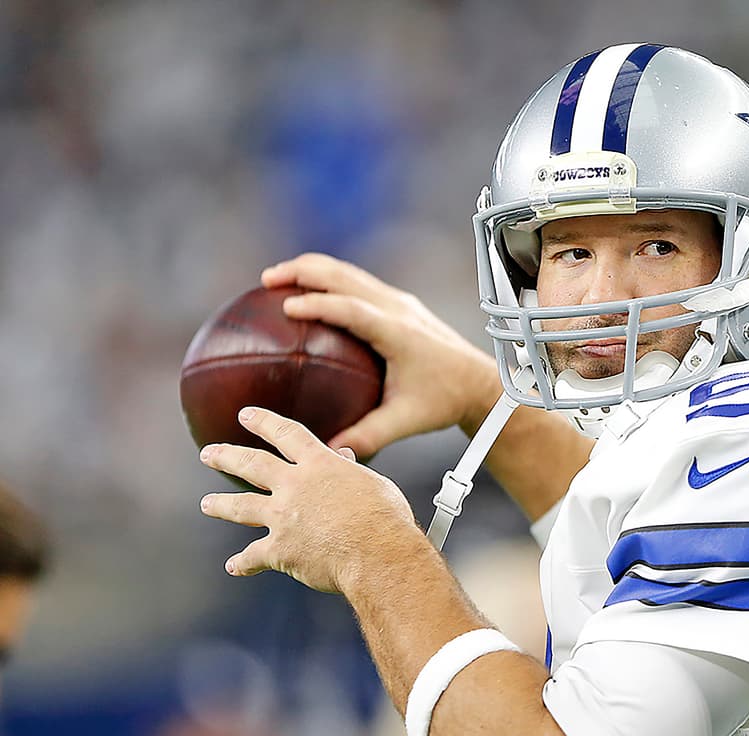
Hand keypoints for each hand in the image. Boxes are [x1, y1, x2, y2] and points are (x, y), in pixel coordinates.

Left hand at [199, 406, 424, 593]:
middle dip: (226, 456)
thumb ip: (351, 471)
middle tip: (208, 453)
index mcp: (320, 465)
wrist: (378, 554)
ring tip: (207, 504)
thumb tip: (344, 457)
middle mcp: (295, 486)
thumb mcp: (374, 484)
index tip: (246, 414)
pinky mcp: (279, 551)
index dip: (264, 422)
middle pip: (252, 464)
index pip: (287, 434)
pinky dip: (242, 563)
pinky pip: (252, 557)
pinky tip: (233, 566)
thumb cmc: (385, 519)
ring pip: (241, 507)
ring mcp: (283, 518)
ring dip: (220, 504)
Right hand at [262, 253, 501, 458]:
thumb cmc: (444, 402)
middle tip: (267, 280)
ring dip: (312, 270)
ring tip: (275, 278)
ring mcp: (400, 302)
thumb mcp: (405, 421)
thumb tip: (329, 451)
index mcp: (400, 334)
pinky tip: (304, 294)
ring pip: (350, 274)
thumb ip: (368, 435)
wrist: (479, 382)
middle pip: (346, 278)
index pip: (355, 311)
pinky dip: (328, 281)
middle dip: (304, 272)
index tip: (288, 306)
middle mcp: (399, 310)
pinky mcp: (399, 303)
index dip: (321, 304)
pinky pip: (357, 284)